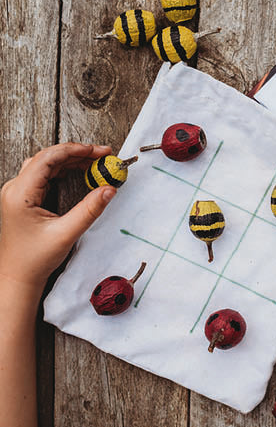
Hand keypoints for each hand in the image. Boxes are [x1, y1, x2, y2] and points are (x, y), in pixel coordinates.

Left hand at [0, 143, 115, 287]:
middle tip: (103, 156)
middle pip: (48, 158)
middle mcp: (16, 189)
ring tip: (96, 162)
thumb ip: (90, 209)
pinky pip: (45, 175)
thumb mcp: (67, 233)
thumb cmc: (34, 259)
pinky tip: (80, 172)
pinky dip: (65, 170)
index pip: (48, 158)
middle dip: (77, 153)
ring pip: (47, 164)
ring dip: (72, 160)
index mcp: (20, 194)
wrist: (17, 276)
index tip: (98, 152)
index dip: (75, 150)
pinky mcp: (24, 198)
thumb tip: (109, 189)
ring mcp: (18, 192)